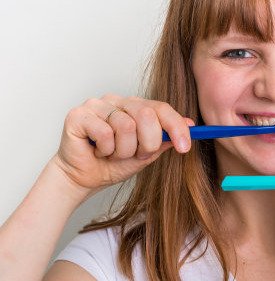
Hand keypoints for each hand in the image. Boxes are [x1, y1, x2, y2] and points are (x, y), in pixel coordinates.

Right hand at [53, 94, 192, 193]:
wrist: (83, 179)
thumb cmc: (112, 164)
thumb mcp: (147, 154)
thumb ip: (165, 139)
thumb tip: (190, 125)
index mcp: (135, 106)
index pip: (162, 108)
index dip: (177, 127)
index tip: (185, 147)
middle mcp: (117, 100)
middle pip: (147, 114)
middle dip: (148, 143)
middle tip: (138, 156)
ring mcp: (97, 104)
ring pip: (126, 125)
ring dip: (123, 150)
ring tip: (113, 154)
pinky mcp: (78, 114)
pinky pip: (104, 132)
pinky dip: (105, 149)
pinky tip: (97, 151)